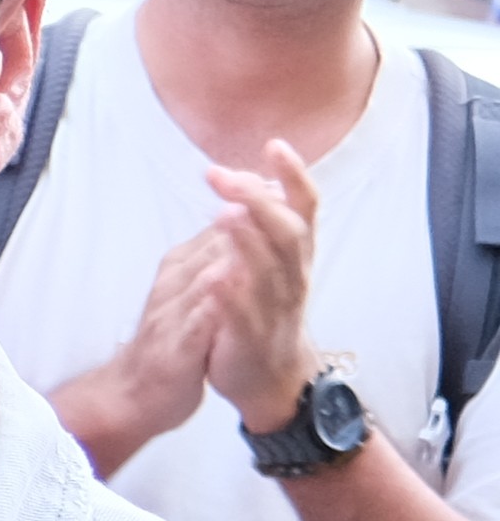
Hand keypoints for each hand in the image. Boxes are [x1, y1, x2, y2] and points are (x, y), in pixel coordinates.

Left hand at [197, 145, 323, 434]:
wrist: (270, 375)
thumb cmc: (266, 307)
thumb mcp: (272, 260)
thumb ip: (264, 224)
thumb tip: (251, 179)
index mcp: (295, 254)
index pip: (304, 208)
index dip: (294, 176)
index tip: (275, 145)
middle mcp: (292, 276)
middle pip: (286, 232)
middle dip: (257, 201)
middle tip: (221, 174)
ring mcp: (274, 307)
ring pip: (268, 271)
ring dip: (246, 242)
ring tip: (223, 213)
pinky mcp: (250, 337)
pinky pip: (244, 315)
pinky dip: (232, 296)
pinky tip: (214, 277)